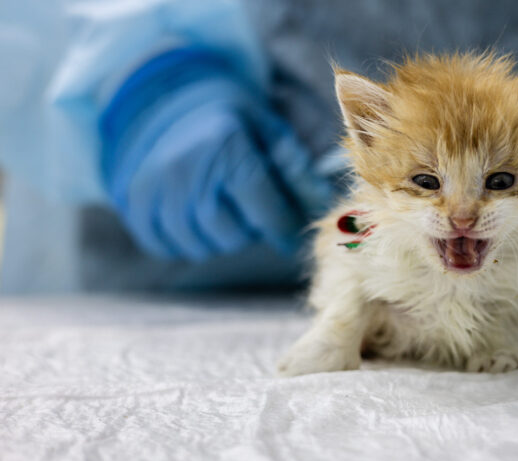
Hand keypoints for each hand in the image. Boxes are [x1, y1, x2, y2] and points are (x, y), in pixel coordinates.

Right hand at [117, 104, 333, 260]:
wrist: (167, 96)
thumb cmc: (231, 119)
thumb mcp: (269, 130)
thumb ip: (297, 169)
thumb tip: (322, 207)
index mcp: (226, 146)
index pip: (264, 209)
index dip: (282, 228)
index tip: (289, 234)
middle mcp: (186, 167)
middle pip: (232, 233)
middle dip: (252, 232)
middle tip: (256, 218)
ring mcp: (154, 186)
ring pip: (200, 245)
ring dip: (222, 240)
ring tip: (228, 214)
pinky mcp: (133, 202)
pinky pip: (167, 246)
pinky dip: (189, 242)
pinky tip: (199, 219)